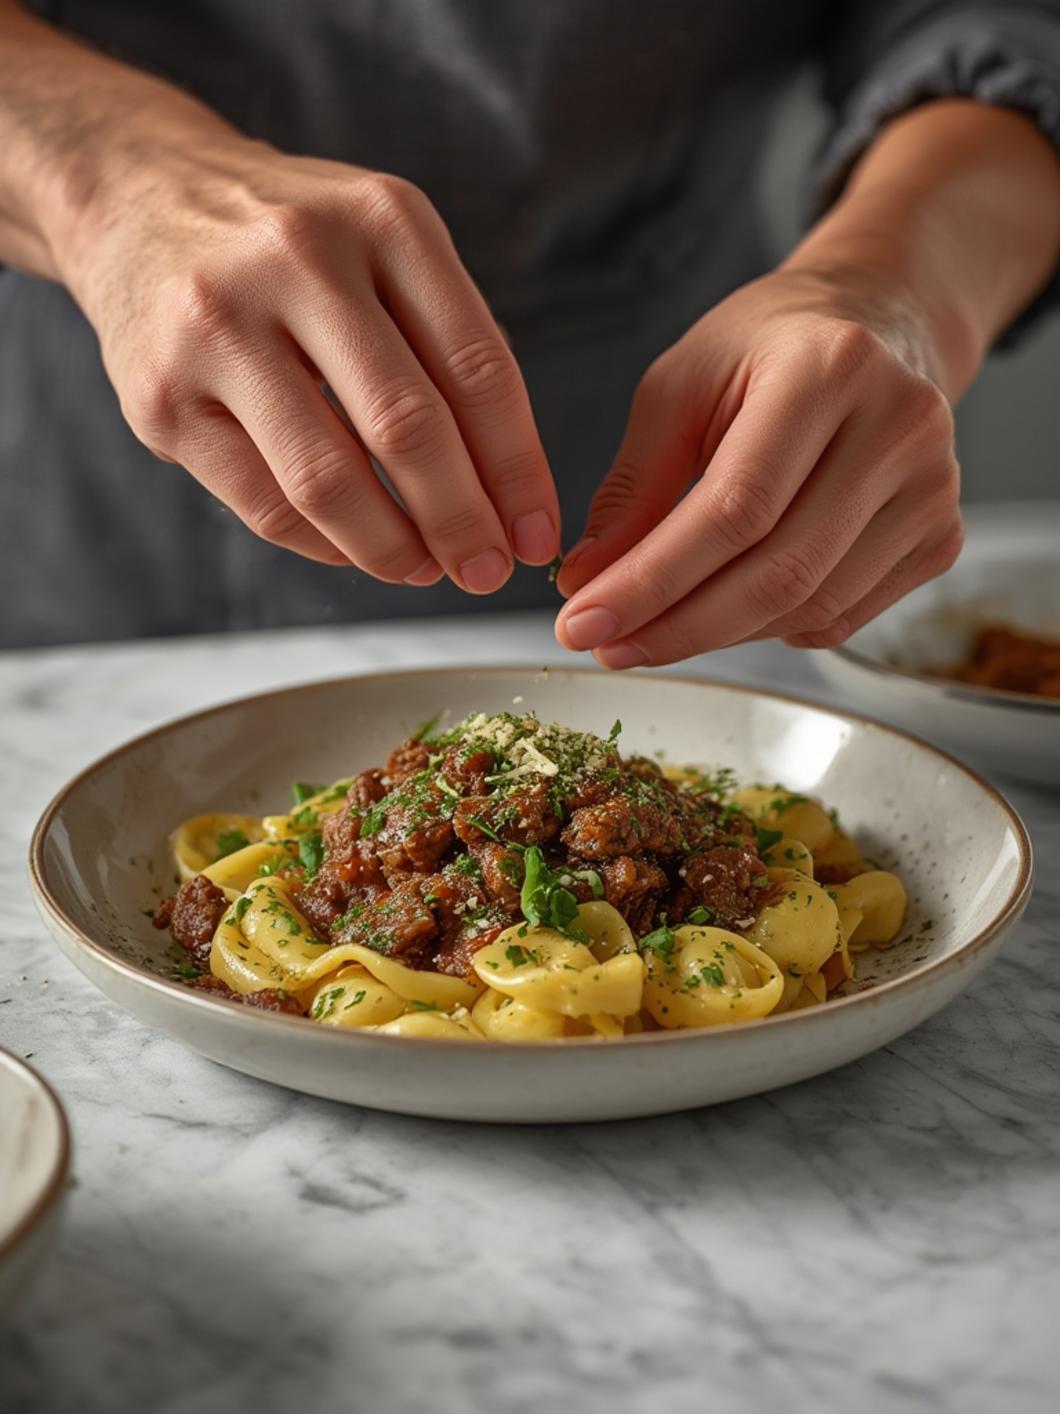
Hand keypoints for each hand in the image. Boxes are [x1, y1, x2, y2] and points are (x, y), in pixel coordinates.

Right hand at [57, 139, 558, 589]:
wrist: (138, 196)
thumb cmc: (293, 245)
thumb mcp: (385, 249)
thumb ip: (447, 348)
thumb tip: (507, 497)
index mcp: (383, 220)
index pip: (478, 370)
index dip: (517, 470)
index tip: (536, 535)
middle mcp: (297, 260)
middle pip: (407, 427)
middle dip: (461, 521)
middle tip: (486, 571)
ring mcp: (217, 327)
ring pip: (328, 480)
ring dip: (391, 548)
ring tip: (423, 570)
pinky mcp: (160, 395)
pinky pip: (262, 503)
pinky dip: (323, 544)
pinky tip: (354, 549)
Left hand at [555, 265, 963, 666]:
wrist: (875, 326)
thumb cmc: (767, 349)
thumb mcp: (680, 386)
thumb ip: (634, 487)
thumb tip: (588, 582)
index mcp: (829, 368)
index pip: (735, 507)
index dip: (653, 580)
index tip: (584, 623)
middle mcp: (900, 428)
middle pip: (779, 572)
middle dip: (677, 626)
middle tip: (605, 647)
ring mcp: (934, 489)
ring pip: (810, 606)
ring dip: (717, 635)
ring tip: (649, 631)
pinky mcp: (942, 538)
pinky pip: (841, 618)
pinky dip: (769, 630)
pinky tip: (725, 609)